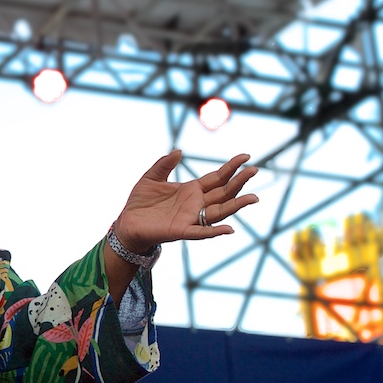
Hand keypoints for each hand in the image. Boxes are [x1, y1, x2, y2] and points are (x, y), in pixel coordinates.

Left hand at [113, 150, 258, 252]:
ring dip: (236, 205)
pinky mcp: (180, 231)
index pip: (217, 177)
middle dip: (239, 182)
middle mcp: (196, 204)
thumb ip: (164, 164)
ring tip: (253, 198)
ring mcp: (191, 218)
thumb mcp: (151, 177)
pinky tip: (229, 229)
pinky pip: (201, 232)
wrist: (127, 222)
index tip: (246, 156)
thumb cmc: (140, 202)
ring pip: (219, 211)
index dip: (232, 167)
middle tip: (255, 170)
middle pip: (224, 192)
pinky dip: (215, 231)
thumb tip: (179, 151)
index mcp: (191, 190)